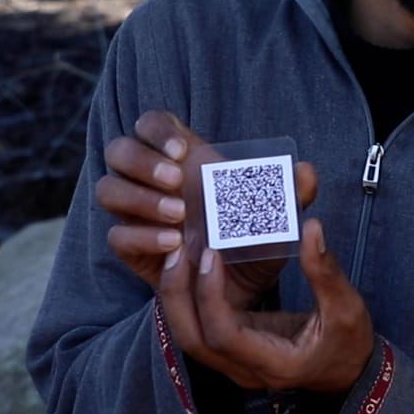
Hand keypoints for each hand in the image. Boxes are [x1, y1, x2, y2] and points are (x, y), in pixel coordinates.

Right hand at [95, 110, 315, 309]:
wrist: (242, 289)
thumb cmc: (255, 240)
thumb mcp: (278, 218)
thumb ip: (292, 194)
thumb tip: (306, 171)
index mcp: (181, 158)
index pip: (150, 124)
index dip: (157, 130)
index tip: (182, 151)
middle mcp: (151, 181)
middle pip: (118, 150)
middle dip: (141, 161)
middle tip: (176, 180)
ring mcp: (136, 213)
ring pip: (108, 188)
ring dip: (139, 197)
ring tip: (179, 215)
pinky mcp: (132, 248)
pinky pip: (117, 235)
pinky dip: (141, 236)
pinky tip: (174, 244)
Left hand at [158, 218, 374, 395]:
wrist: (348, 373)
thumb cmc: (349, 343)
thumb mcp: (347, 307)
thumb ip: (326, 271)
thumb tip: (312, 227)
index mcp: (274, 362)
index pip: (224, 336)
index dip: (210, 296)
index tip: (212, 255)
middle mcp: (246, 370)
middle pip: (192, 339)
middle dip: (178, 294)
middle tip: (180, 250)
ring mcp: (234, 363)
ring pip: (188, 335)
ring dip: (178, 296)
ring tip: (180, 254)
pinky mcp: (232, 350)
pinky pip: (198, 327)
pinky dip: (189, 298)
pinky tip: (191, 267)